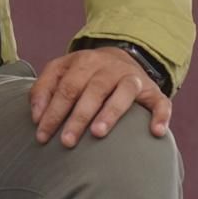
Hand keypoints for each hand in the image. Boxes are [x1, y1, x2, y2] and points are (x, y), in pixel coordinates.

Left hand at [28, 47, 171, 147]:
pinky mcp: (153, 91)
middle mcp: (109, 67)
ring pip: (124, 92)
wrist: (121, 57)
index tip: (42, 135)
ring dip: (111, 112)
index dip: (53, 111)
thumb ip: (43, 89)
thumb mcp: (61, 71)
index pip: (66, 88)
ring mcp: (133, 78)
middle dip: (77, 117)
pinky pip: (161, 102)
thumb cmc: (83, 73)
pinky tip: (156, 132)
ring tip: (98, 133)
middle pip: (92, 91)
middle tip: (66, 142)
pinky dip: (160, 116)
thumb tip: (36, 117)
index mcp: (83, 62)